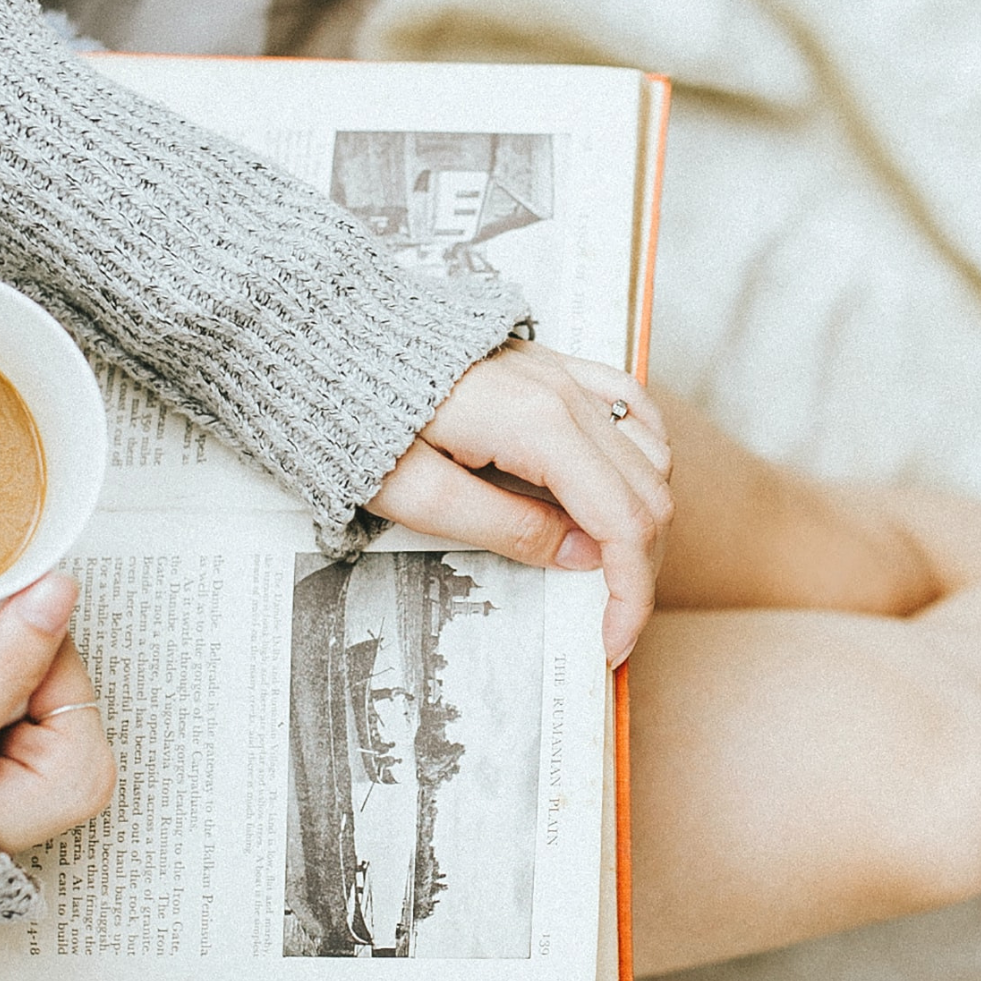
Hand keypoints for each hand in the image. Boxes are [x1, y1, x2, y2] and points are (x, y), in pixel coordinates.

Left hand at [367, 343, 672, 665]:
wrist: (328, 338)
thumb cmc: (356, 413)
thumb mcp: (416, 495)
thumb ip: (506, 529)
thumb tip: (582, 558)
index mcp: (539, 427)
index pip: (623, 522)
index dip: (630, 593)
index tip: (612, 642)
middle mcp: (566, 393)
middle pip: (649, 492)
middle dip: (640, 568)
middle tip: (610, 620)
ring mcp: (564, 373)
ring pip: (651, 452)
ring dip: (644, 517)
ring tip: (610, 567)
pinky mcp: (554, 366)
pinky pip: (630, 406)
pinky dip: (643, 456)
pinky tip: (626, 486)